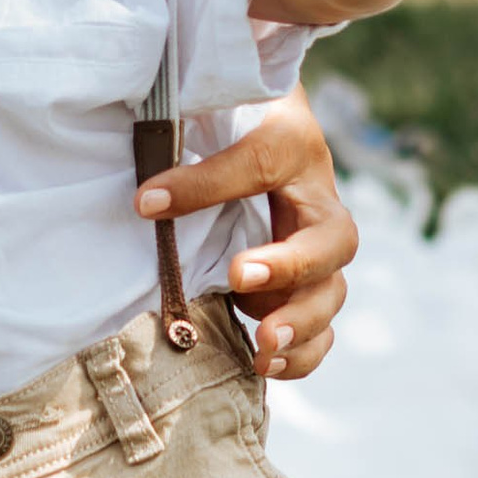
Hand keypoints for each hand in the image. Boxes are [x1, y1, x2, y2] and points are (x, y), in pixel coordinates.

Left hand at [135, 80, 354, 382]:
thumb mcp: (206, 111)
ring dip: (302, 321)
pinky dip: (305, 351)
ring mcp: (321, 242)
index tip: (146, 202)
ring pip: (333, 287)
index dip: (204, 184)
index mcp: (292, 141)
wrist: (263, 114)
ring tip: (264, 346)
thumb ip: (182, 145)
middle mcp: (317, 195)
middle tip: (238, 277)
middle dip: (290, 266)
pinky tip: (270, 365)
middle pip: (331, 237)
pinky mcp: (313, 278)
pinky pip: (324, 322)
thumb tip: (145, 203)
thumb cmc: (227, 113)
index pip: (257, 161)